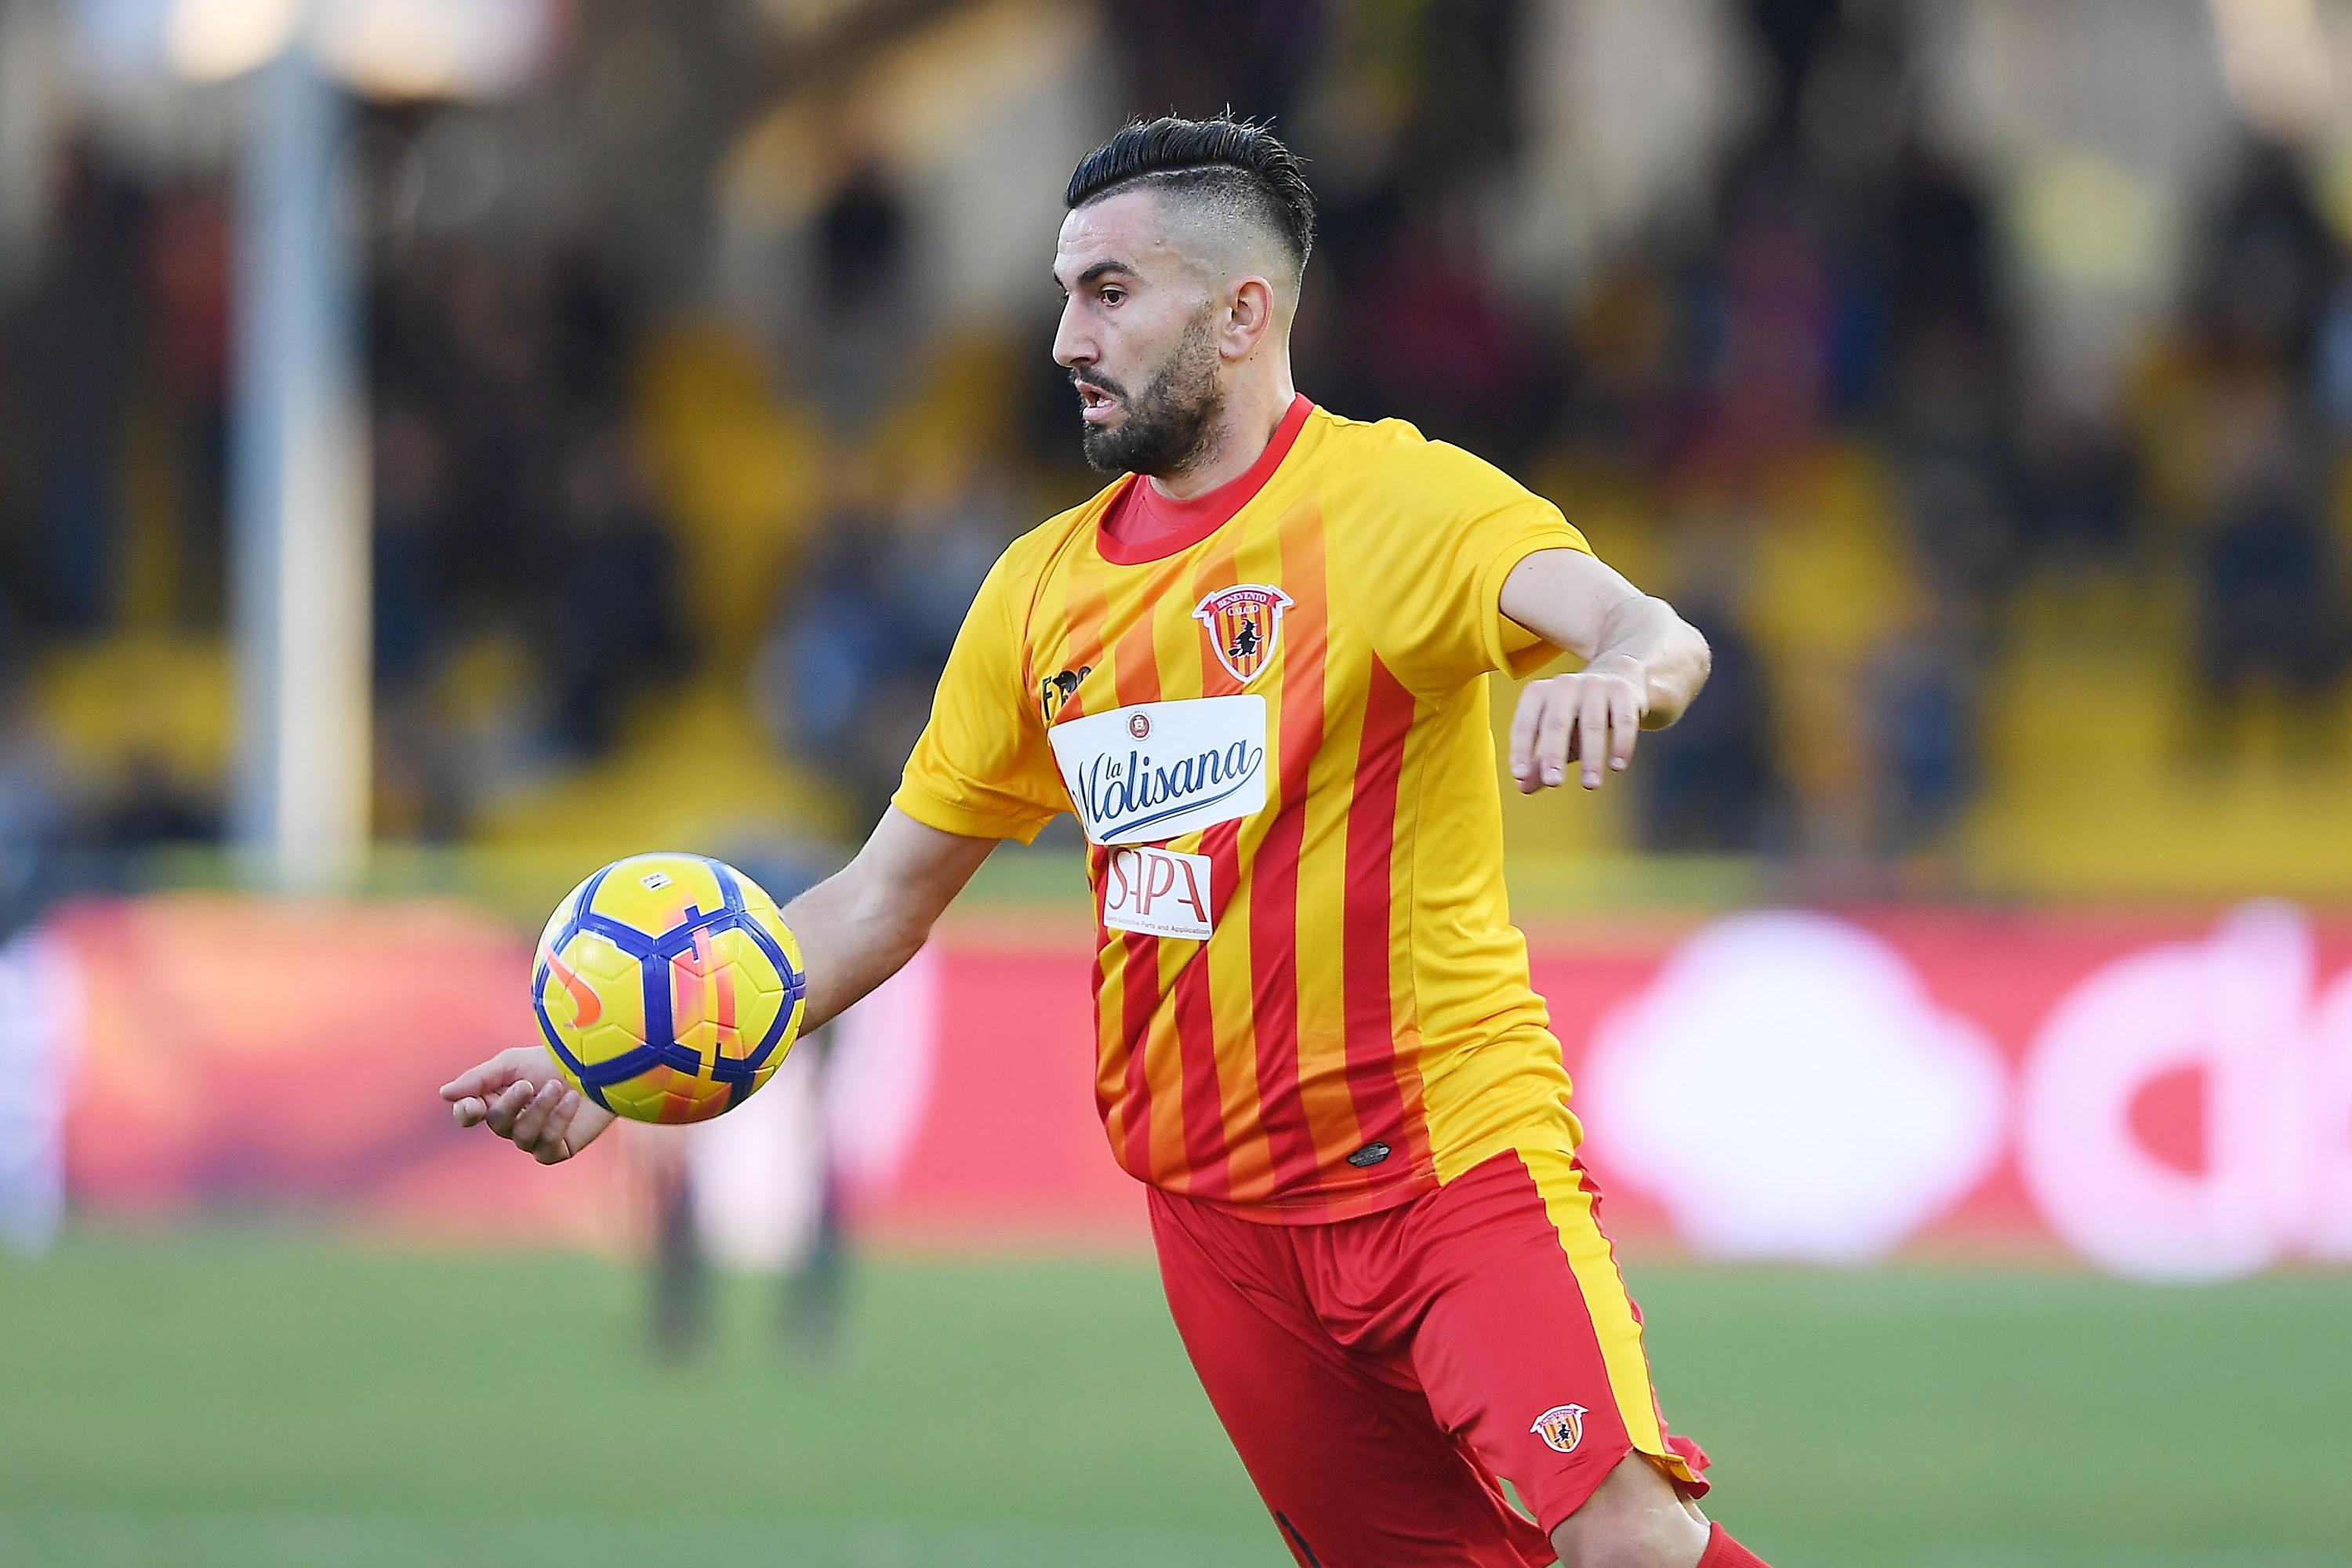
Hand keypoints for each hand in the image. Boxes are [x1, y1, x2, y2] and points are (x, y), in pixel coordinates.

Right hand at [441, 1046, 615, 1163]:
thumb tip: (445, 1095)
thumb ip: (480, 1079)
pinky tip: (571, 1100)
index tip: (472, 1105)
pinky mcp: (557, 1150)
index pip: (468, 1114)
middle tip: (528, 1084)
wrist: (599, 1068)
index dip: (466, 1113)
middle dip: (511, 1104)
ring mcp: (533, 1140)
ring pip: (522, 1136)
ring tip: (557, 1087)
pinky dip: (558, 1121)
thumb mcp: (513, 1063)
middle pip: (497, 1123)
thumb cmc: (555, 1062)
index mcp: (495, 1099)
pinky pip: (546, 1147)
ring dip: (540, 1110)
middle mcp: (511, 1123)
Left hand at [1509, 658, 1646, 793]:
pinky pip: (1623, 720)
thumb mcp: (1554, 739)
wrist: (1617, 682)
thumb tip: (1523, 786)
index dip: (1521, 750)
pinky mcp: (1623, 691)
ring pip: (1593, 724)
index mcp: (1539, 694)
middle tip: (1554, 783)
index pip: (1525, 724)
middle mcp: (1564, 685)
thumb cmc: (1577, 717)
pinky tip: (1617, 767)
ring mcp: (1595, 685)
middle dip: (1553, 755)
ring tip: (1590, 785)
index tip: (1520, 776)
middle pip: (1557, 722)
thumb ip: (1538, 763)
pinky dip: (1621, 745)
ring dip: (1591, 758)